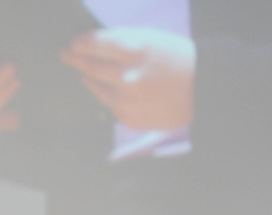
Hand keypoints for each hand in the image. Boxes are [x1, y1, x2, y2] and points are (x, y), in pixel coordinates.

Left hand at [61, 27, 195, 129]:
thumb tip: (92, 43)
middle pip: (89, 67)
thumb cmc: (179, 59)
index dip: (79, 43)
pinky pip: (112, 106)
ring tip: (87, 74)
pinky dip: (113, 98)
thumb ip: (122, 42)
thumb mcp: (153, 39)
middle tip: (67, 56)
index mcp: (134, 49)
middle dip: (76, 60)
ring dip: (90, 80)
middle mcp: (127, 76)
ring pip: (97, 89)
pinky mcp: (130, 118)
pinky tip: (119, 92)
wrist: (205, 89)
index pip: (93, 44)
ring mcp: (127, 100)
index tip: (72, 43)